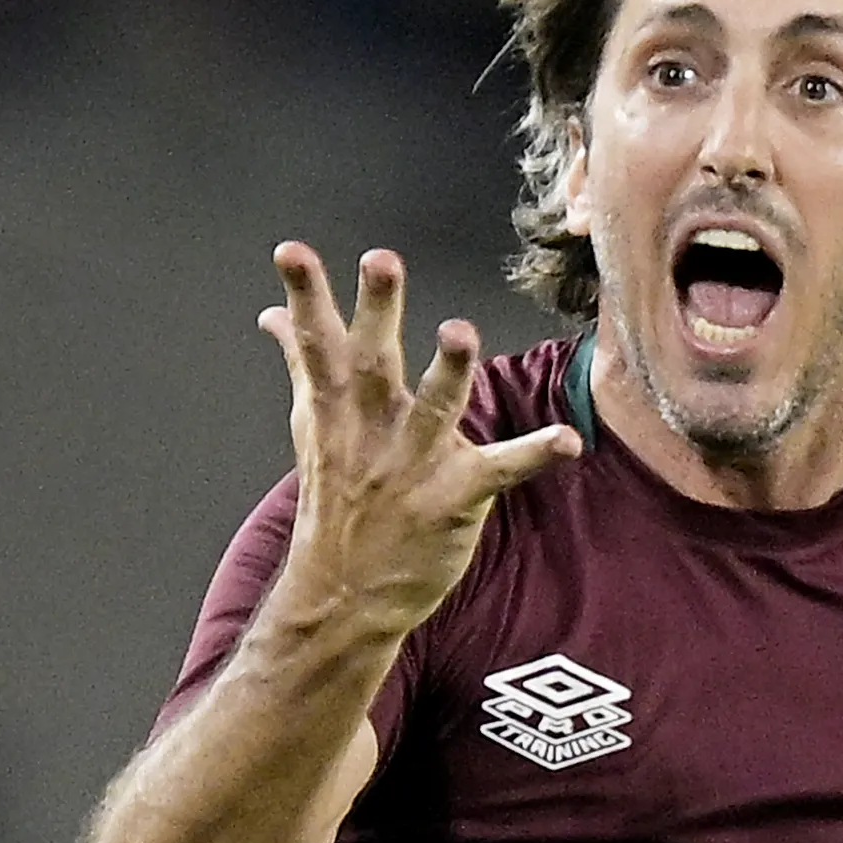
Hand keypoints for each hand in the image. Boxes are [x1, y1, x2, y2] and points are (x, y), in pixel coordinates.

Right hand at [259, 243, 580, 629]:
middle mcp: (372, 429)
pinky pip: (500, 471)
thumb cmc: (335, 497)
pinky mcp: (454, 499)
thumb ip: (302, 361)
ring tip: (458, 333)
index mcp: (337, 406)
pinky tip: (569, 441)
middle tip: (381, 260)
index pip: (317, 341)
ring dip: (448, 372)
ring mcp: (412, 465)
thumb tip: (273, 313)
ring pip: (433, 411)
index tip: (291, 251)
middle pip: (373, 363)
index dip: (306, 294)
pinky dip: (535, 455)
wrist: (344, 592)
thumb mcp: (311, 424)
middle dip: (378, 311)